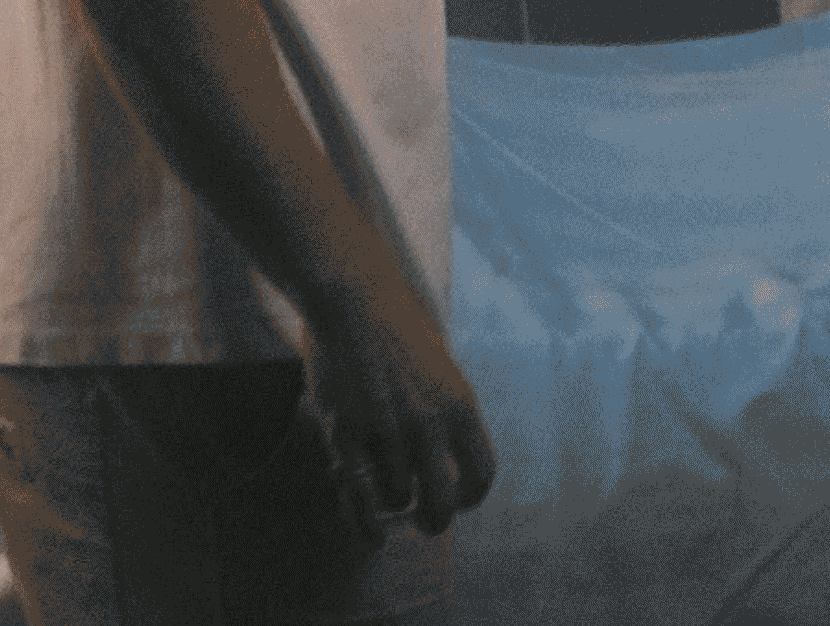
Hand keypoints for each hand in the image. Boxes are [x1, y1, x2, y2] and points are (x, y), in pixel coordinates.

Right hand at [298, 280, 495, 538]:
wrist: (353, 297)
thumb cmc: (397, 327)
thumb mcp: (441, 366)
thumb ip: (446, 409)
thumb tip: (446, 451)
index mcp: (460, 404)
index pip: (482, 472)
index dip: (474, 497)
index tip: (463, 502)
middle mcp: (428, 422)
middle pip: (444, 500)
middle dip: (436, 519)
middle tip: (427, 521)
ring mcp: (386, 429)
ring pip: (399, 497)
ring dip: (395, 505)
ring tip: (390, 499)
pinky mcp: (347, 431)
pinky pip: (359, 492)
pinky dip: (365, 521)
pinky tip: (370, 532)